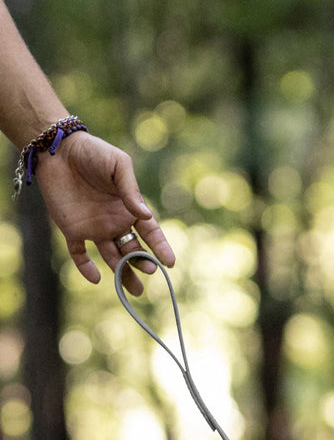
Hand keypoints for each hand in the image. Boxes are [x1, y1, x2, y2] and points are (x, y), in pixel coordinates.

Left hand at [33, 131, 174, 295]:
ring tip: (133, 290)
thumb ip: (131, 190)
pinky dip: (86, 267)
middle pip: (133, 250)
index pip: (151, 233)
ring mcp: (94, 227)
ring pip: (112, 257)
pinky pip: (80, 253)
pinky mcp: (71, 229)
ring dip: (123, 273)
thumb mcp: (118, 165)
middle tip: (149, 273)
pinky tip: (96, 278)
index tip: (169, 263)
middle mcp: (115, 222)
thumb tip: (146, 217)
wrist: (57, 149)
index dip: (161, 248)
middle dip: (142, 264)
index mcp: (130, 209)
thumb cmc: (93, 152)